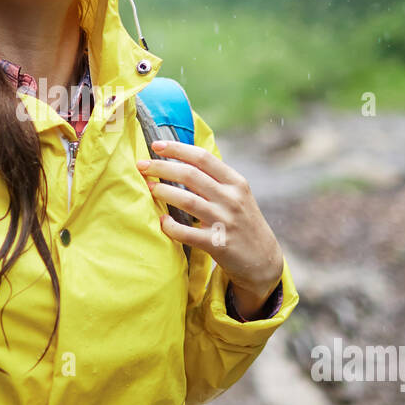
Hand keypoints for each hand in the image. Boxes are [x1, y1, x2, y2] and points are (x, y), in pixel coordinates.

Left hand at [137, 139, 284, 306]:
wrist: (262, 259)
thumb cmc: (242, 222)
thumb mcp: (237, 195)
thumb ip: (215, 179)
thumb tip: (181, 158)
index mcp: (236, 182)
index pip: (203, 158)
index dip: (177, 149)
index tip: (156, 145)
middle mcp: (231, 199)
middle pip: (191, 175)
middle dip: (162, 167)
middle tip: (142, 165)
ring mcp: (225, 221)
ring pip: (188, 200)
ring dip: (163, 192)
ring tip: (149, 188)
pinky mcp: (218, 244)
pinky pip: (187, 233)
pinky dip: (171, 226)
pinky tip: (162, 221)